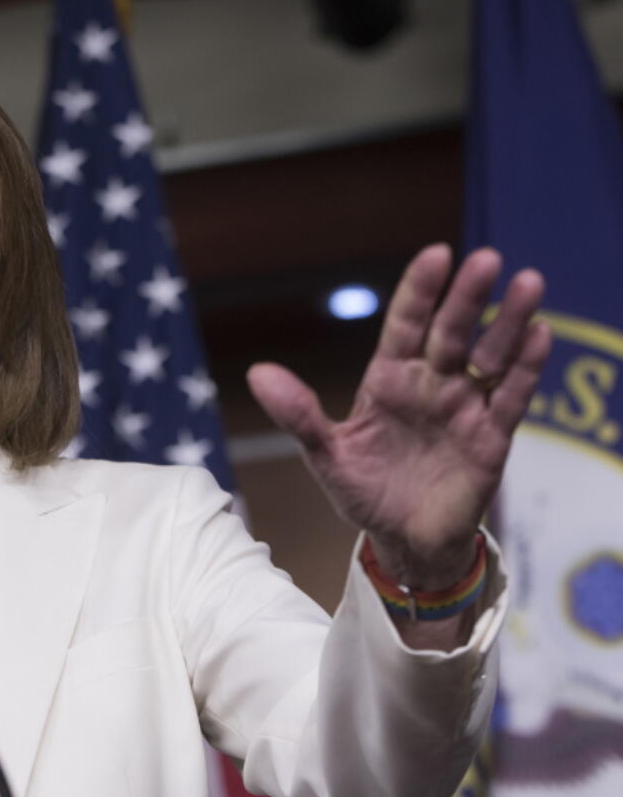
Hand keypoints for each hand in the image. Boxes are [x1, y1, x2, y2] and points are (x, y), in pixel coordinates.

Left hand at [247, 244, 549, 588]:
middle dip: (468, 296)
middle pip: (452, 332)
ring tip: (527, 282)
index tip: (437, 254)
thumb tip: (257, 373)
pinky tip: (540, 334)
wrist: (402, 542)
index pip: (407, 324)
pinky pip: (512, 397)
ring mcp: (463, 408)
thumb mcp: (325, 454)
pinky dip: (526, 367)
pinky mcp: (491, 437)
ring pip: (490, 356)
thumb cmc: (363, 492)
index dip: (420, 291)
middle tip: (487, 260)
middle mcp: (430, 384)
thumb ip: (298, 414)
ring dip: (508, 323)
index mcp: (389, 380)